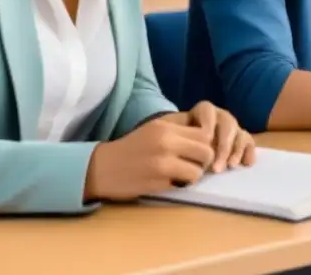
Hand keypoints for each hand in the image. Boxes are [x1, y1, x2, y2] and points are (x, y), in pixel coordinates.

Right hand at [84, 118, 214, 201]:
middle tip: (193, 166)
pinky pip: (184, 184)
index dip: (205, 144)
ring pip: (198, 170)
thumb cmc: (131, 149)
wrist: (103, 168)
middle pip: (206, 151)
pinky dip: (182, 185)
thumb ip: (177, 130)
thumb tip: (207, 137)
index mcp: (165, 126)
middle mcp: (166, 141)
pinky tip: (171, 183)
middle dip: (204, 162)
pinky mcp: (159, 181)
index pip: (203, 133)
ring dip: (193, 176)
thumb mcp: (153, 130)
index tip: (197, 152)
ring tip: (181, 176)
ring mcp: (162, 162)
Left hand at [175, 101, 255, 172]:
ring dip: (236, 151)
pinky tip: (245, 164)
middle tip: (216, 167)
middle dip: (223, 146)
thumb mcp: (176, 134)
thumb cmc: (180, 139)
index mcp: (203, 110)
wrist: (187, 144)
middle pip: (227, 124)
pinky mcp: (242, 138)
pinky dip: (248, 152)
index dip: (207, 125)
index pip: (207, 111)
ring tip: (230, 166)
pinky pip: (249, 142)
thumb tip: (184, 149)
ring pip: (240, 133)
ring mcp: (233, 127)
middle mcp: (220, 116)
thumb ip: (180, 138)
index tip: (205, 142)